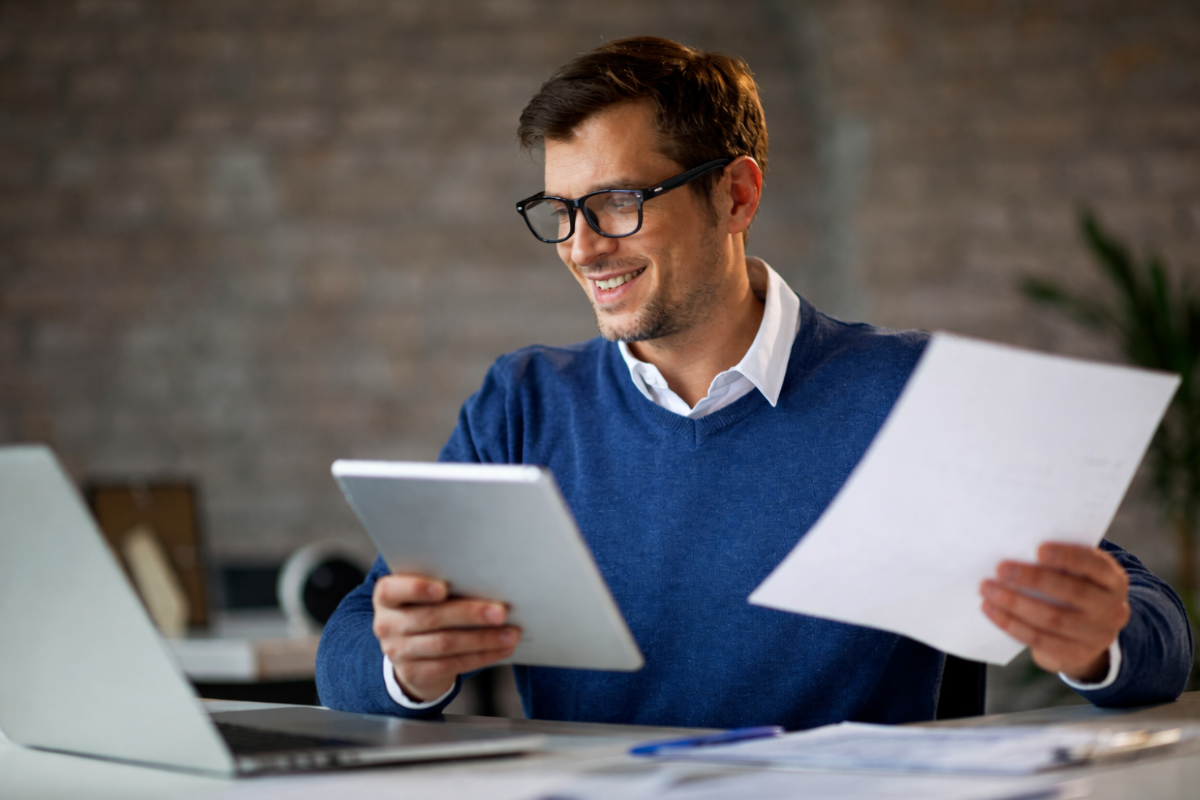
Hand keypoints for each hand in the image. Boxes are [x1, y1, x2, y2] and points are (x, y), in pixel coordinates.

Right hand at [372, 574, 520, 701]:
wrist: (411, 653)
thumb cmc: (426, 609)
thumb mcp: (423, 595)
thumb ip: (443, 584)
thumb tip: (488, 580)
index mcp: (386, 596)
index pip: (393, 590)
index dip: (417, 588)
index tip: (444, 588)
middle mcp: (386, 624)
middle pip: (431, 617)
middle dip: (470, 614)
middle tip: (501, 612)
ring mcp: (398, 651)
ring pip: (445, 644)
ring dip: (483, 639)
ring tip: (510, 633)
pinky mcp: (414, 673)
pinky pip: (452, 665)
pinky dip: (481, 656)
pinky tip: (501, 649)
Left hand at [981, 543, 1129, 682]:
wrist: (1086, 636)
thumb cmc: (1072, 590)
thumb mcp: (1077, 574)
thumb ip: (1058, 562)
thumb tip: (1017, 545)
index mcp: (1113, 581)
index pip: (1095, 565)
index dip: (1068, 557)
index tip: (1039, 549)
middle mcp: (1112, 609)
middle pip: (1072, 592)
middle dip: (1033, 579)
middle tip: (1001, 568)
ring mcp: (1097, 636)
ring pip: (1052, 619)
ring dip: (1015, 602)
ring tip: (987, 589)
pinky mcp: (1075, 655)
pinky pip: (1039, 640)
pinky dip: (1011, 623)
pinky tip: (990, 609)